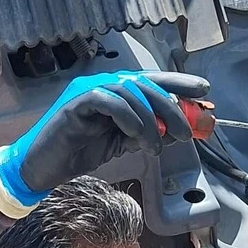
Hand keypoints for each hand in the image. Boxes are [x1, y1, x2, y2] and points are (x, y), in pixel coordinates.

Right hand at [0, 71, 210, 211]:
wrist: (44, 167)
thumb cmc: (81, 152)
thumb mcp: (123, 143)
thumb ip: (148, 134)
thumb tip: (180, 131)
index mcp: (117, 91)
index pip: (152, 80)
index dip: (179, 81)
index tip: (204, 90)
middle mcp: (104, 84)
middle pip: (146, 84)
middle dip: (171, 107)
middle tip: (185, 132)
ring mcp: (89, 91)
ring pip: (130, 91)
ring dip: (151, 119)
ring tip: (156, 146)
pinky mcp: (75, 103)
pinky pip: (108, 100)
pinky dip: (127, 116)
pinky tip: (136, 136)